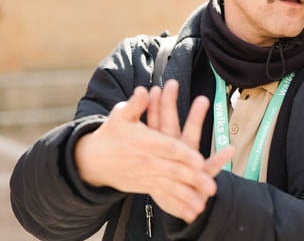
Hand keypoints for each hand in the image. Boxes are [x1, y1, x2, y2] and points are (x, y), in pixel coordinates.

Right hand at [75, 82, 232, 222]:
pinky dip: (177, 204)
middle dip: (193, 180)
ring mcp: (146, 175)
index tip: (199, 160)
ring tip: (202, 204)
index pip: (168, 149)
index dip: (184, 155)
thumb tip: (143, 91)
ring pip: (170, 187)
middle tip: (210, 186)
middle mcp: (147, 161)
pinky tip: (189, 212)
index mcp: (144, 142)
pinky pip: (163, 196)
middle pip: (174, 171)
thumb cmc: (111, 134)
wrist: (92, 160)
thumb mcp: (119, 116)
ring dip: (187, 196)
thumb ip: (134, 105)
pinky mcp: (144, 186)